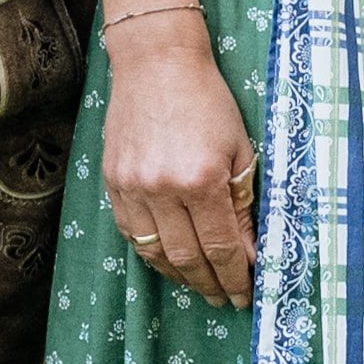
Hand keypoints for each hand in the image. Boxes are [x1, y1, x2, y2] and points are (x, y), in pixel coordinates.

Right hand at [101, 23, 261, 308]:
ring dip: (181, 276)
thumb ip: (244, 203)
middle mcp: (162, 189)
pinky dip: (153, 253)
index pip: (221, 247)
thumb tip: (249, 252)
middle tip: (226, 299)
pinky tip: (170, 260)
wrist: (156, 64)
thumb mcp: (240, 149)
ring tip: (202, 286)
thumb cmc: (209, 101)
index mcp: (202, 179)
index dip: (235, 277)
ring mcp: (132, 188)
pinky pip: (132, 234)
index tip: (247, 295)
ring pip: (155, 252)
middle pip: (187, 258)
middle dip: (210, 284)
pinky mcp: (113, 183)